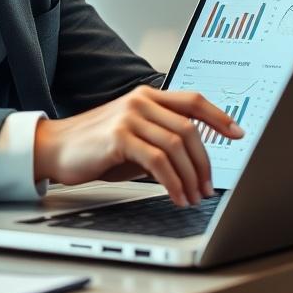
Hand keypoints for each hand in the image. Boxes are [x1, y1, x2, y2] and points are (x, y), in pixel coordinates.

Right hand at [33, 86, 243, 205]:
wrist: (55, 147)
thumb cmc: (94, 146)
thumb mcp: (132, 136)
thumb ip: (159, 138)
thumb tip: (193, 159)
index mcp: (147, 96)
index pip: (193, 101)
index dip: (219, 116)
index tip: (238, 133)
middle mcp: (141, 101)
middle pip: (189, 129)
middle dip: (204, 162)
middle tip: (207, 186)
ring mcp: (130, 117)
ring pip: (177, 146)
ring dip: (190, 177)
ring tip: (193, 196)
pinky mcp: (120, 137)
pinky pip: (158, 161)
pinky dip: (173, 182)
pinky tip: (175, 196)